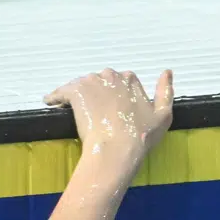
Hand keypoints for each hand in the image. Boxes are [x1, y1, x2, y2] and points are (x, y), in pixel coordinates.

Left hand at [45, 69, 173, 165]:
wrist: (118, 148)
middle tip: (98, 112)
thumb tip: (167, 71)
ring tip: (77, 112)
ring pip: (82, 85)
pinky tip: (52, 103)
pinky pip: (60, 92)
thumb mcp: (164, 114)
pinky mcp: (74, 92)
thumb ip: (166, 91)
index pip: (122, 80)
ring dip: (80, 95)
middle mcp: (110, 76)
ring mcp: (91, 83)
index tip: (116, 108)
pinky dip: (55, 97)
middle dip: (99, 92)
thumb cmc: (142, 134)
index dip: (118, 94)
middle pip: (101, 80)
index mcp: (130, 79)